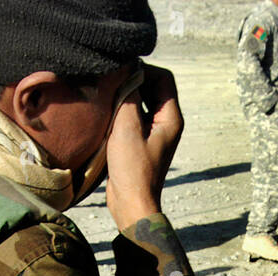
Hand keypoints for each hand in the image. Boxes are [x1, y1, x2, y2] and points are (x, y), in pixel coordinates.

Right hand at [105, 64, 184, 228]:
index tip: (121, 73)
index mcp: (170, 118)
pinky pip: (134, 116)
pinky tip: (106, 113)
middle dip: (132, 81)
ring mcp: (154, 132)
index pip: (163, 78)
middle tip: (111, 83)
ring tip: (107, 98)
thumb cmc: (133, 170)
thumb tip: (126, 69)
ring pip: (142, 101)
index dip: (143, 71)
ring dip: (125, 96)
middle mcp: (166, 123)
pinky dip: (122, 110)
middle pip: (152, 87)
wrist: (131, 204)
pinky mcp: (141, 141)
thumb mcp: (127, 128)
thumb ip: (128, 96)